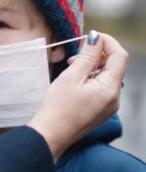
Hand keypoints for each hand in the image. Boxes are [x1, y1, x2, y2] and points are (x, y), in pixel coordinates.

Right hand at [28, 31, 128, 161]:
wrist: (50, 135)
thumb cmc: (57, 108)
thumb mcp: (71, 77)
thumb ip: (87, 56)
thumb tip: (96, 38)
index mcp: (110, 89)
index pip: (120, 56)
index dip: (107, 42)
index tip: (91, 36)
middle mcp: (114, 98)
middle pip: (115, 66)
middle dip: (98, 54)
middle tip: (76, 54)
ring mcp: (109, 106)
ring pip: (107, 76)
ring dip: (93, 66)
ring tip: (72, 68)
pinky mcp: (100, 110)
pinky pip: (102, 87)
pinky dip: (91, 78)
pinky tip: (75, 81)